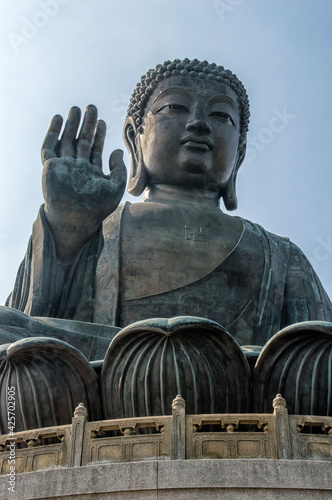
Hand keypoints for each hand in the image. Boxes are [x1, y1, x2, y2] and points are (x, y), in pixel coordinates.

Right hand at [41, 105, 126, 260]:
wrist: (76, 218)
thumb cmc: (96, 208)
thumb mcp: (115, 188)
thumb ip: (119, 169)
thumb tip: (117, 150)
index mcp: (91, 172)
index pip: (94, 149)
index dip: (98, 135)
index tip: (102, 121)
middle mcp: (77, 168)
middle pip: (81, 141)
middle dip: (86, 125)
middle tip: (91, 107)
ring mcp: (63, 167)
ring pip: (66, 141)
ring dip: (71, 125)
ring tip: (75, 108)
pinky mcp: (50, 167)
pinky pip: (49, 147)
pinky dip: (53, 132)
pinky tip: (58, 119)